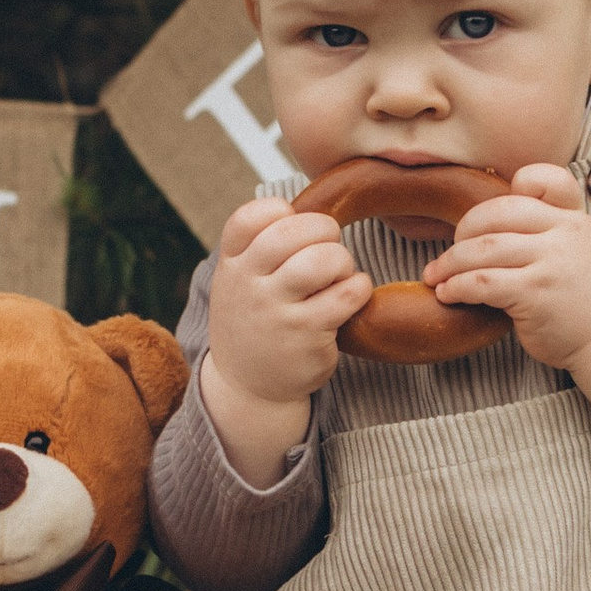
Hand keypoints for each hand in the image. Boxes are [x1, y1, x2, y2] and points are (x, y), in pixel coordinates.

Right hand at [199, 192, 371, 483]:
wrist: (248, 386)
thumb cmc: (254, 318)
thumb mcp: (239, 278)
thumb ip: (260, 243)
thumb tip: (308, 204)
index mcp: (232, 263)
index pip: (255, 215)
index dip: (285, 215)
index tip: (293, 232)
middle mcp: (248, 285)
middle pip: (297, 231)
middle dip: (326, 233)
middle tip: (328, 250)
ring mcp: (277, 312)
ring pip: (327, 259)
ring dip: (343, 262)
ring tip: (339, 277)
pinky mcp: (308, 336)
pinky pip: (350, 292)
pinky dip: (359, 288)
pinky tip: (350, 299)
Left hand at [424, 163, 590, 371]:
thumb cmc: (585, 295)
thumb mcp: (580, 247)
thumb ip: (548, 226)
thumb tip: (487, 220)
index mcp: (574, 216)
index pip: (542, 178)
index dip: (509, 188)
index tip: (490, 217)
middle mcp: (565, 232)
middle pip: (497, 213)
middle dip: (463, 230)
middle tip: (450, 253)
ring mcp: (551, 262)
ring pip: (483, 249)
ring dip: (450, 263)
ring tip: (436, 276)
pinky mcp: (536, 294)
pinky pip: (483, 282)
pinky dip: (457, 287)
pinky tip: (448, 294)